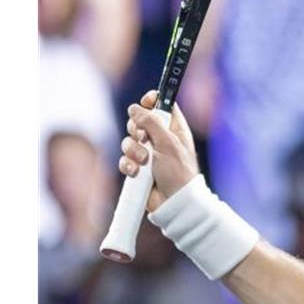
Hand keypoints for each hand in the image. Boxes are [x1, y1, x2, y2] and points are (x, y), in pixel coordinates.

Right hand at [118, 90, 199, 208]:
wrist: (173, 202)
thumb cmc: (178, 173)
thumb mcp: (168, 144)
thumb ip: (152, 124)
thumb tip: (136, 108)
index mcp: (174, 129)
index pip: (162, 105)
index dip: (152, 100)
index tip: (145, 101)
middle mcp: (160, 138)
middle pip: (139, 121)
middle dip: (137, 130)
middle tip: (144, 139)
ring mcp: (148, 153)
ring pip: (129, 141)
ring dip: (133, 151)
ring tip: (144, 162)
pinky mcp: (138, 167)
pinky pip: (124, 159)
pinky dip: (128, 165)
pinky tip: (136, 172)